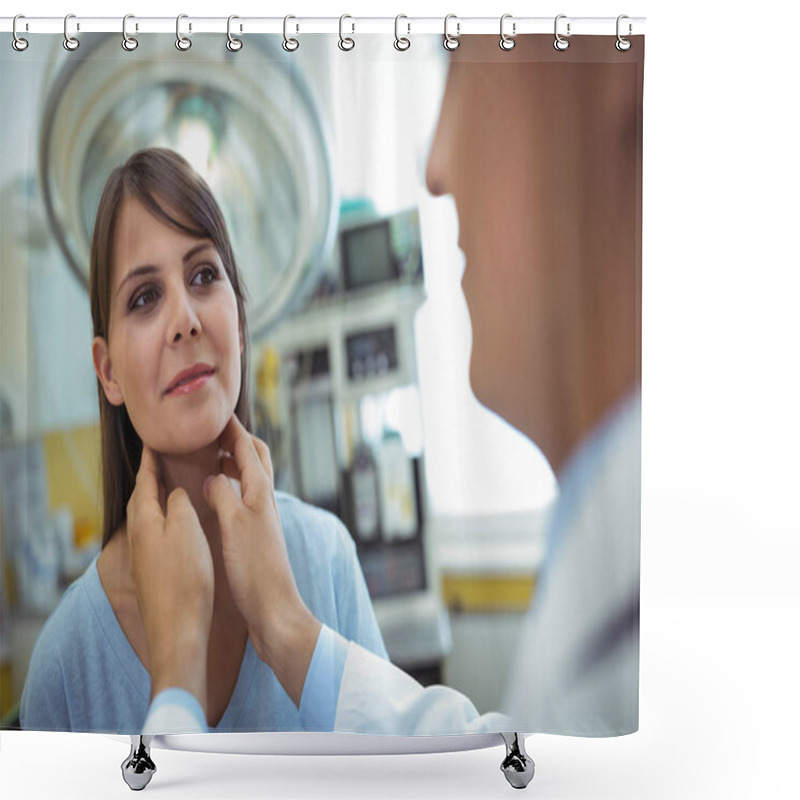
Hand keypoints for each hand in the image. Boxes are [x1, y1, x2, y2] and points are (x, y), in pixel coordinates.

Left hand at [127, 445, 214, 709]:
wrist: (178, 629)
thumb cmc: (185, 576)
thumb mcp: (186, 529)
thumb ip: (178, 504)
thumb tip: (172, 494)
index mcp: (145, 521)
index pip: (145, 482)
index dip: (150, 462)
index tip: (153, 442)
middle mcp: (138, 538)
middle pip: (141, 500)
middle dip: (149, 480)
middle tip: (159, 461)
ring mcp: (143, 558)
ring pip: (147, 520)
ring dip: (156, 501)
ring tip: (168, 490)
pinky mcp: (152, 575)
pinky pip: (155, 537)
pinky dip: (163, 522)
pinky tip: (175, 529)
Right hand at [203, 414, 320, 706]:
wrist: (274, 611)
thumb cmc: (255, 570)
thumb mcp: (234, 524)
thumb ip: (223, 493)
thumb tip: (212, 477)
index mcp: (261, 493)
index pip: (248, 448)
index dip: (231, 429)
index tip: (213, 412)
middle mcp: (264, 501)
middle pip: (255, 459)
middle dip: (236, 441)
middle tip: (210, 433)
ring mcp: (261, 519)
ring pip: (249, 479)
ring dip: (231, 463)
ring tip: (207, 459)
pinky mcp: (255, 537)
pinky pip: (242, 500)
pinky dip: (228, 488)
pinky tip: (214, 498)